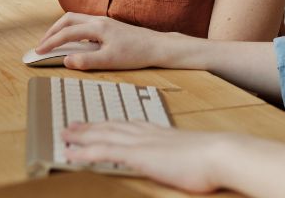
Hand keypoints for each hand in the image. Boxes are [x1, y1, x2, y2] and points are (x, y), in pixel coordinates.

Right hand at [35, 13, 171, 69]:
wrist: (157, 46)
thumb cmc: (136, 54)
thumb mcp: (110, 61)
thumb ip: (86, 61)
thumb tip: (66, 60)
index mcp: (97, 28)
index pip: (66, 33)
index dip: (50, 42)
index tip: (38, 51)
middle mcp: (99, 21)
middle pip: (67, 19)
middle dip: (52, 31)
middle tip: (42, 45)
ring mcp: (104, 21)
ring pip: (76, 20)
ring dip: (62, 29)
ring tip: (54, 42)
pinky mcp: (109, 26)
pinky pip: (84, 23)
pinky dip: (72, 30)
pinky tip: (74, 42)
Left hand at [63, 122, 228, 193]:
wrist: (219, 154)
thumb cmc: (213, 159)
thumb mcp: (193, 154)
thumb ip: (181, 154)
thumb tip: (183, 161)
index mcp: (159, 132)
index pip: (128, 125)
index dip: (109, 124)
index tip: (98, 123)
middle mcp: (146, 133)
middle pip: (111, 127)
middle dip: (90, 126)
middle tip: (72, 125)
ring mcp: (141, 143)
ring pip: (102, 136)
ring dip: (81, 136)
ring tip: (65, 135)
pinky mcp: (138, 155)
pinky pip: (103, 152)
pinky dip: (84, 152)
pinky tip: (71, 154)